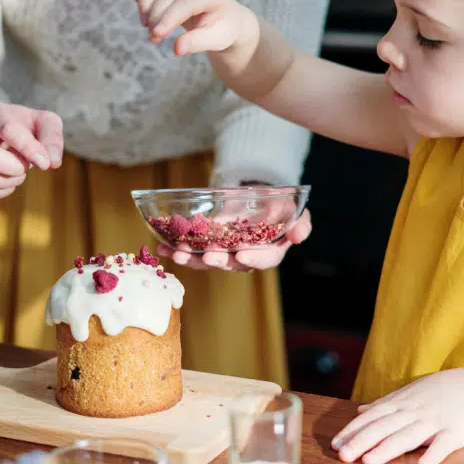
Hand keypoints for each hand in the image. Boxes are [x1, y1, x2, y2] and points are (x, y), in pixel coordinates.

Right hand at [0, 103, 63, 199]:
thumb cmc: (25, 127)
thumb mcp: (43, 123)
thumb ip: (52, 139)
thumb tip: (53, 162)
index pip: (8, 130)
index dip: (28, 149)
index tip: (45, 164)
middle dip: (14, 167)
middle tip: (26, 165)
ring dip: (13, 180)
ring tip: (18, 169)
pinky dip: (4, 190)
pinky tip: (9, 178)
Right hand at [134, 0, 255, 55]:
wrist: (223, 16)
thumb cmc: (221, 29)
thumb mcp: (216, 39)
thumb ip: (197, 43)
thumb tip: (176, 49)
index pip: (185, 2)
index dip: (168, 18)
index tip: (156, 35)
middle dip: (155, 16)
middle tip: (152, 38)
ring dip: (145, 4)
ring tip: (146, 26)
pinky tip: (141, 6)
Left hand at [158, 209, 310, 272]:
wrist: (257, 199)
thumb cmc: (278, 207)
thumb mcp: (293, 210)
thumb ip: (301, 224)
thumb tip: (298, 235)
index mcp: (269, 252)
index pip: (264, 260)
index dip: (253, 259)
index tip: (241, 255)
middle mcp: (246, 258)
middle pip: (231, 264)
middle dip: (217, 260)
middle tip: (207, 256)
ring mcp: (225, 254)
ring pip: (209, 261)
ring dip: (192, 258)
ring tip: (177, 253)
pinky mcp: (209, 248)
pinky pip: (195, 252)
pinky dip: (178, 250)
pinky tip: (163, 248)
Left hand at [331, 368, 463, 463]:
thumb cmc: (443, 391)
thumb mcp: (411, 392)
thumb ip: (385, 404)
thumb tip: (360, 411)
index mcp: (402, 402)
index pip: (372, 418)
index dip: (353, 431)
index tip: (335, 444)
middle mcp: (414, 411)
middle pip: (384, 428)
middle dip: (362, 442)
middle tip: (342, 456)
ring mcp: (435, 421)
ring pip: (407, 436)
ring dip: (387, 449)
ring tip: (369, 462)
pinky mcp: (457, 431)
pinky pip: (444, 445)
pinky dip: (434, 454)